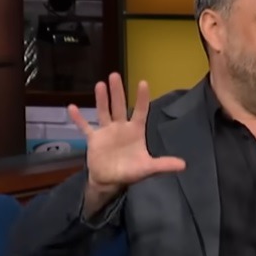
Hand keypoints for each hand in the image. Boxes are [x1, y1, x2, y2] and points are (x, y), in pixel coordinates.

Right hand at [69, 73, 185, 195]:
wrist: (110, 181)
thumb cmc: (130, 171)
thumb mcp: (148, 168)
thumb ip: (163, 164)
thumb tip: (183, 165)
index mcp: (136, 131)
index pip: (141, 111)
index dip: (142, 98)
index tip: (143, 82)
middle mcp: (121, 127)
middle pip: (120, 106)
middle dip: (118, 92)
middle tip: (115, 75)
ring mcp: (106, 132)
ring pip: (104, 112)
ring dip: (102, 99)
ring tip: (100, 84)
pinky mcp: (94, 139)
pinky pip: (85, 127)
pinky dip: (78, 119)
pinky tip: (71, 107)